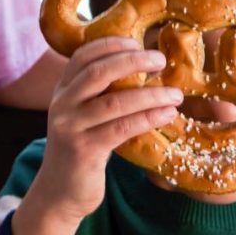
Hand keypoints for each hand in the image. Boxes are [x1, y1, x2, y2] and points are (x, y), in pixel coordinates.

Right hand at [10, 37, 178, 234]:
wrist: (59, 192)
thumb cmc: (81, 150)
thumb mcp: (82, 116)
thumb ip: (100, 95)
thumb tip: (141, 70)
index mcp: (62, 90)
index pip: (82, 56)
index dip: (109, 45)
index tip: (136, 42)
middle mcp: (62, 104)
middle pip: (97, 72)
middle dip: (132, 61)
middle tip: (160, 60)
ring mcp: (70, 127)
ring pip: (113, 102)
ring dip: (149, 95)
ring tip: (176, 94)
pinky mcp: (83, 150)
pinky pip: (121, 129)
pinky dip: (147, 118)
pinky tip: (167, 115)